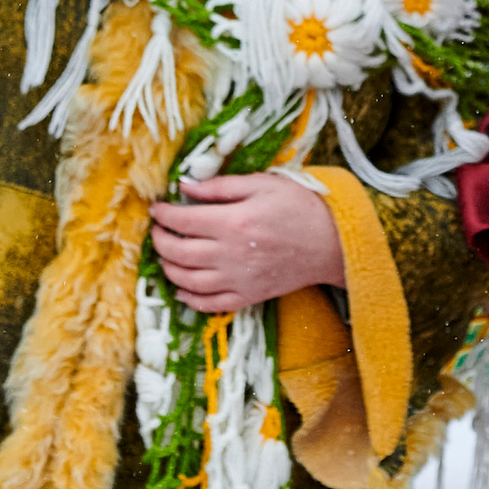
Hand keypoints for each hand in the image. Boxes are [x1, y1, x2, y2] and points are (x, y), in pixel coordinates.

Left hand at [150, 174, 347, 312]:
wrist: (332, 242)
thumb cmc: (300, 207)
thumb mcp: (263, 184)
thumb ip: (221, 185)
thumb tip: (185, 185)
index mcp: (233, 223)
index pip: (183, 220)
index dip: (163, 214)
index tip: (157, 208)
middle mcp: (230, 255)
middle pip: (179, 253)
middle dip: (160, 241)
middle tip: (157, 230)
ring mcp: (238, 280)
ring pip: (188, 281)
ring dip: (168, 268)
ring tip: (166, 255)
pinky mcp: (248, 297)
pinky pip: (210, 305)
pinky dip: (189, 298)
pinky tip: (182, 288)